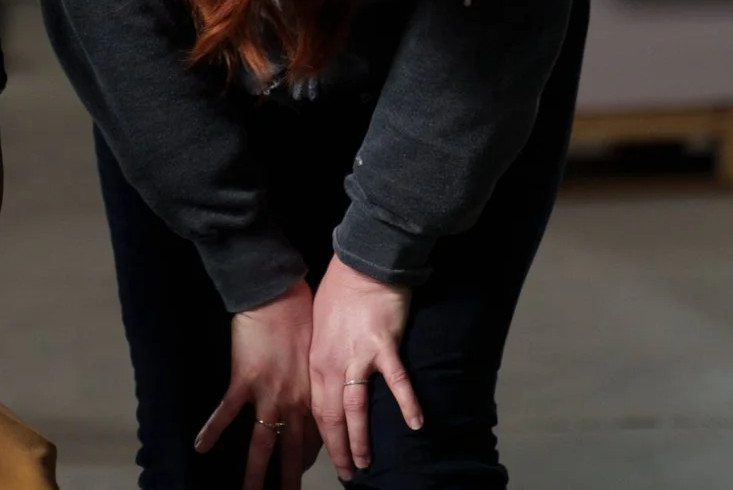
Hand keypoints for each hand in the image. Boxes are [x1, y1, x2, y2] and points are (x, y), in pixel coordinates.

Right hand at [198, 278, 318, 489]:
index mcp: (313, 394)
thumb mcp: (318, 351)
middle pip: (292, 449)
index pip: (316, 437)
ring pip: (262, 441)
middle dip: (290, 477)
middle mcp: (293, 401)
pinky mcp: (244, 379)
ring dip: (255, 470)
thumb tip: (318, 389)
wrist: (279, 295)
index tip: (312, 470)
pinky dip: (213, 429)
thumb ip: (315, 376)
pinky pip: (227, 411)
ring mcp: (268, 393)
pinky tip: (200, 447)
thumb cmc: (302, 316)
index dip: (314, 457)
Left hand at [309, 257, 422, 480]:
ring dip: (359, 440)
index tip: (327, 457)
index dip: (321, 437)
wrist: (363, 263)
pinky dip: (406, 404)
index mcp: (316, 360)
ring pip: (355, 408)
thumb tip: (329, 382)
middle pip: (331, 416)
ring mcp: (357, 356)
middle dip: (337, 449)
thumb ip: (324, 357)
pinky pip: (395, 382)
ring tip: (365, 464)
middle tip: (347, 473)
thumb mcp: (321, 328)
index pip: (315, 408)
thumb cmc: (341, 293)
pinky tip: (416, 425)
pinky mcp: (383, 346)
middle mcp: (331, 363)